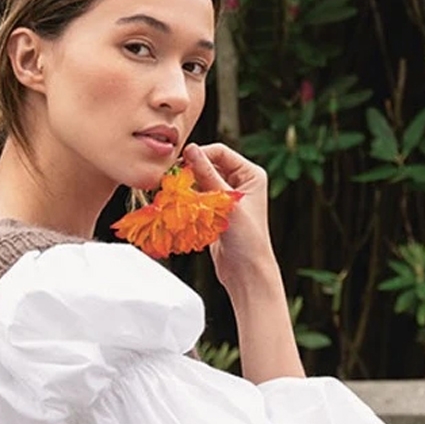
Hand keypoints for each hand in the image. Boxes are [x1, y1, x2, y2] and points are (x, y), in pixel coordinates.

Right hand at [182, 143, 275, 288]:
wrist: (246, 273)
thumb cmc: (247, 240)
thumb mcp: (227, 203)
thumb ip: (208, 176)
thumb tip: (191, 150)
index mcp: (251, 174)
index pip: (220, 152)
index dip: (200, 155)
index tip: (180, 164)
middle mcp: (240, 182)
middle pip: (208, 165)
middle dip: (191, 172)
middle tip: (173, 181)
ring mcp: (227, 196)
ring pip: (200, 182)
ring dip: (187, 187)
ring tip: (175, 195)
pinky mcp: (215, 211)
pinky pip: (197, 197)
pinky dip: (187, 200)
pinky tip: (179, 206)